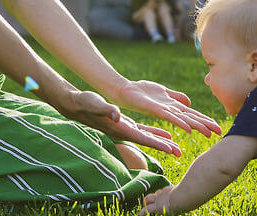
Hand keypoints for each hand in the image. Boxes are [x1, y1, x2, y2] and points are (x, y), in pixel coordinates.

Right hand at [57, 89, 182, 155]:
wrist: (76, 105)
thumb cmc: (85, 103)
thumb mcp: (95, 104)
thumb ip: (106, 110)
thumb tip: (117, 114)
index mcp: (120, 129)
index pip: (142, 138)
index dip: (156, 143)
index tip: (170, 148)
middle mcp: (124, 132)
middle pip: (148, 141)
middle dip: (163, 147)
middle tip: (180, 153)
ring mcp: (125, 129)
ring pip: (148, 137)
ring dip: (162, 142)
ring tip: (177, 148)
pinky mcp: (125, 124)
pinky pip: (143, 130)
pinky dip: (155, 132)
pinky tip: (166, 134)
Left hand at [112, 80, 221, 137]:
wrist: (124, 90)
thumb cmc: (142, 91)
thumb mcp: (163, 91)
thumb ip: (176, 96)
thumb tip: (189, 102)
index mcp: (173, 107)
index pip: (192, 114)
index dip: (205, 120)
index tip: (217, 127)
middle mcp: (170, 111)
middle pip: (191, 118)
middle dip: (205, 125)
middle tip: (219, 133)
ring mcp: (163, 110)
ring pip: (183, 119)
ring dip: (196, 126)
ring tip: (208, 133)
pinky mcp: (155, 109)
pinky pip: (169, 117)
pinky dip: (179, 122)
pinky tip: (188, 129)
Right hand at [138, 185, 176, 214]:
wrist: (184, 195)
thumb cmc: (178, 207)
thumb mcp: (170, 213)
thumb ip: (164, 211)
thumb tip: (161, 210)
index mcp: (157, 207)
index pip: (146, 210)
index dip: (141, 212)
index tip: (139, 214)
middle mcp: (158, 198)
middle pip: (147, 199)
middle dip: (145, 202)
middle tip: (144, 205)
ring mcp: (162, 192)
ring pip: (154, 193)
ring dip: (153, 197)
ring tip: (155, 200)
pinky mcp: (167, 188)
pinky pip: (162, 190)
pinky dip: (161, 193)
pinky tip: (165, 195)